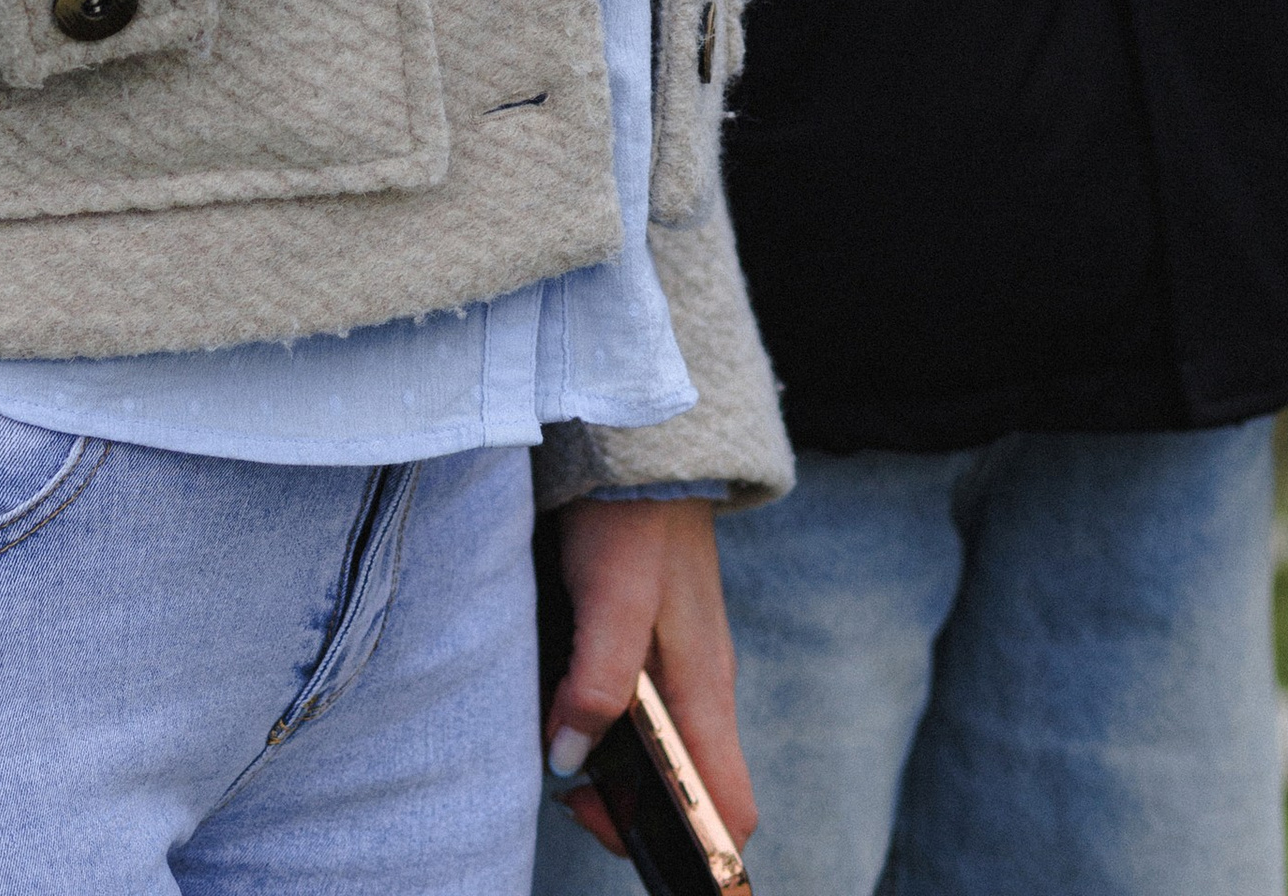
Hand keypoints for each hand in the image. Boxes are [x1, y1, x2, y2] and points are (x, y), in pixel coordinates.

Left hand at [547, 498, 755, 859]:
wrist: (638, 447)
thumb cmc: (633, 519)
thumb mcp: (614, 599)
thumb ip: (599, 681)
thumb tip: (570, 759)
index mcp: (706, 691)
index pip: (728, 806)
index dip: (686, 841)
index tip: (618, 827)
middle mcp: (701, 687)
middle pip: (690, 789)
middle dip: (631, 810)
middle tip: (568, 786)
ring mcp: (680, 664)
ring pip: (662, 749)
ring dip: (613, 766)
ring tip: (559, 741)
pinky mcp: (653, 640)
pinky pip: (641, 710)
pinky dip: (604, 723)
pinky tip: (564, 700)